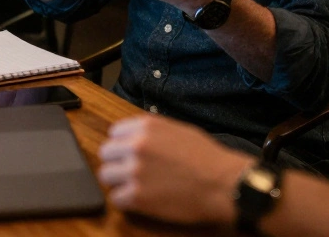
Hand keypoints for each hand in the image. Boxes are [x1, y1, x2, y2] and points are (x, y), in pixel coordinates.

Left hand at [97, 114, 253, 224]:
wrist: (223, 183)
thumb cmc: (207, 157)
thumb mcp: (179, 130)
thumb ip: (152, 131)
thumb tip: (134, 135)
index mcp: (145, 127)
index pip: (114, 133)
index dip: (123, 145)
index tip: (130, 154)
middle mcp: (135, 145)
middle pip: (106, 153)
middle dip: (117, 162)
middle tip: (132, 172)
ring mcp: (134, 171)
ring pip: (106, 176)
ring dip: (119, 182)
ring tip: (137, 186)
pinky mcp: (136, 196)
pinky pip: (116, 199)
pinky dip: (127, 201)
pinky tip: (142, 200)